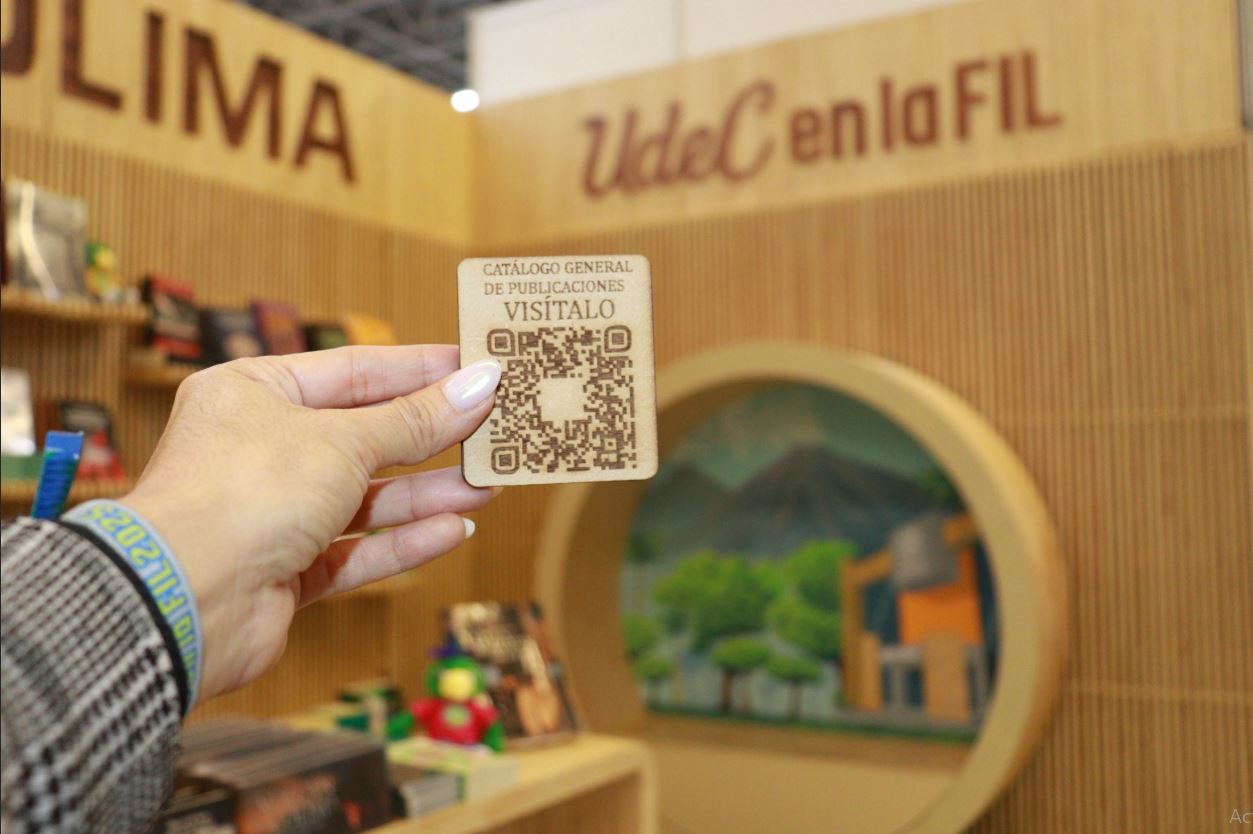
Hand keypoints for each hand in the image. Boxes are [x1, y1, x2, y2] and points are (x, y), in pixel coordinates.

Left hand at [120, 346, 501, 702]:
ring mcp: (272, 512)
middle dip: (430, 438)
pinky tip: (451, 532)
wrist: (183, 599)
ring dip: (426, 494)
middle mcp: (260, 448)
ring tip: (488, 487)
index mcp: (255, 393)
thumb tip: (480, 384)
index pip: (353, 372)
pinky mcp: (285, 570)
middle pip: (364, 436)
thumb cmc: (245, 492)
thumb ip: (415, 420)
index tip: (476, 369)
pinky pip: (355, 549)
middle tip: (493, 430)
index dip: (419, 370)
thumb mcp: (343, 441)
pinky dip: (402, 542)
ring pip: (365, 498)